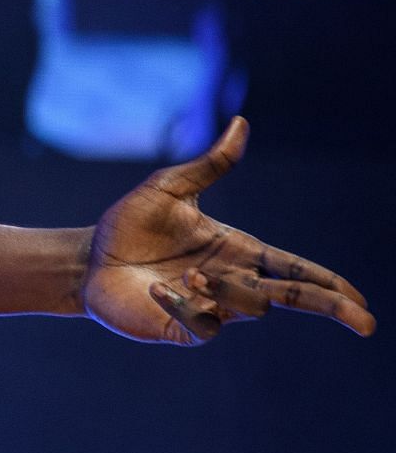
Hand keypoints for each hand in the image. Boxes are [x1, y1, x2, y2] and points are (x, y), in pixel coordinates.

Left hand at [82, 117, 374, 344]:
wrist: (89, 259)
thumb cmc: (130, 225)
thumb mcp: (169, 189)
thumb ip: (209, 165)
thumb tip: (240, 124)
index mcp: (240, 251)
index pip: (296, 269)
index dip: (329, 284)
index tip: (359, 299)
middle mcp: (233, 282)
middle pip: (293, 298)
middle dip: (329, 307)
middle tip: (363, 321)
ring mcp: (211, 309)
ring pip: (249, 307)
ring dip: (226, 289)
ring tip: (185, 274)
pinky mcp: (184, 328)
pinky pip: (203, 323)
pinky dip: (185, 305)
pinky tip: (158, 290)